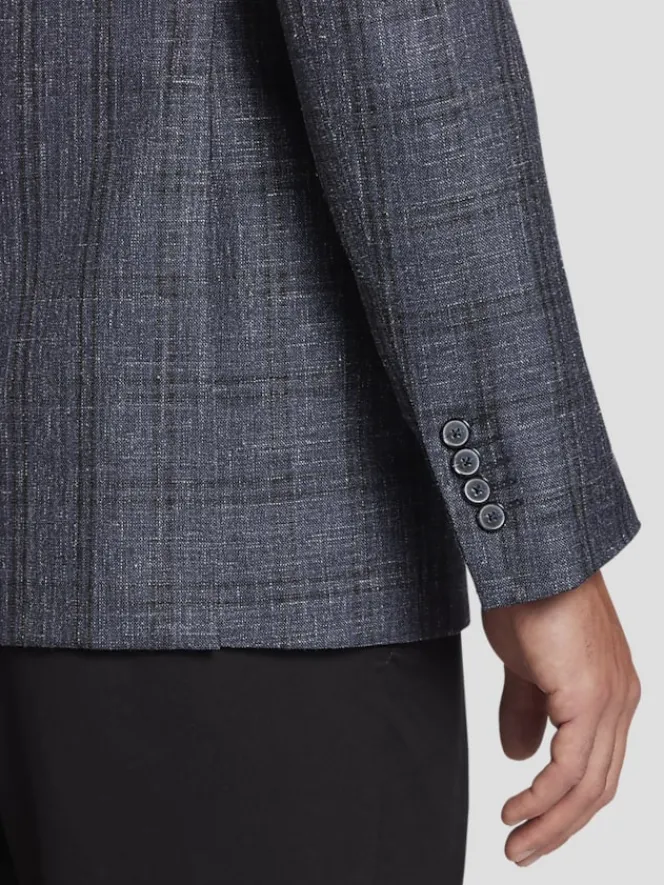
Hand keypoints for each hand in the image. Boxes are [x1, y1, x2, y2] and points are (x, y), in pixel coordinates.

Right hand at [481, 570, 640, 866]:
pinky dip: (544, 798)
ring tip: (514, 844)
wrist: (532, 557)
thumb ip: (526, 711)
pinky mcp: (590, 697)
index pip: (597, 768)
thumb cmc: (529, 598)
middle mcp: (620, 703)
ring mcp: (610, 701)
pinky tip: (517, 809)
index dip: (566, 806)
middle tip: (522, 853)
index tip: (532, 828)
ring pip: (588, 786)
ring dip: (549, 823)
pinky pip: (570, 767)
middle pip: (598, 788)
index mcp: (609, 695)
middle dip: (559, 828)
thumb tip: (521, 757)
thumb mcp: (524, 666)